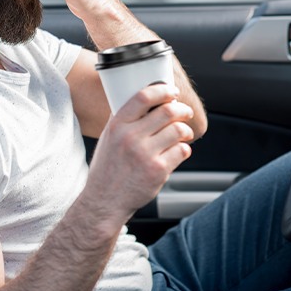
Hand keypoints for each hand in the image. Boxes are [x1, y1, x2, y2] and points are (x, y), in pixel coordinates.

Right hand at [85, 83, 193, 226]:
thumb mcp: (108, 137)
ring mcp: (145, 155)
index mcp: (117, 125)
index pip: (143, 97)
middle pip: (167, 111)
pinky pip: (182, 150)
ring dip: (186, 129)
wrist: (105, 200)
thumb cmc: (107, 167)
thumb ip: (124, 119)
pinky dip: (184, 148)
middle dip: (181, 109)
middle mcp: (130, 137)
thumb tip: (144, 99)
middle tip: (184, 112)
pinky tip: (178, 150)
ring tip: (184, 132)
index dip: (162, 90)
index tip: (172, 92)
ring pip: (178, 130)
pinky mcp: (158, 170)